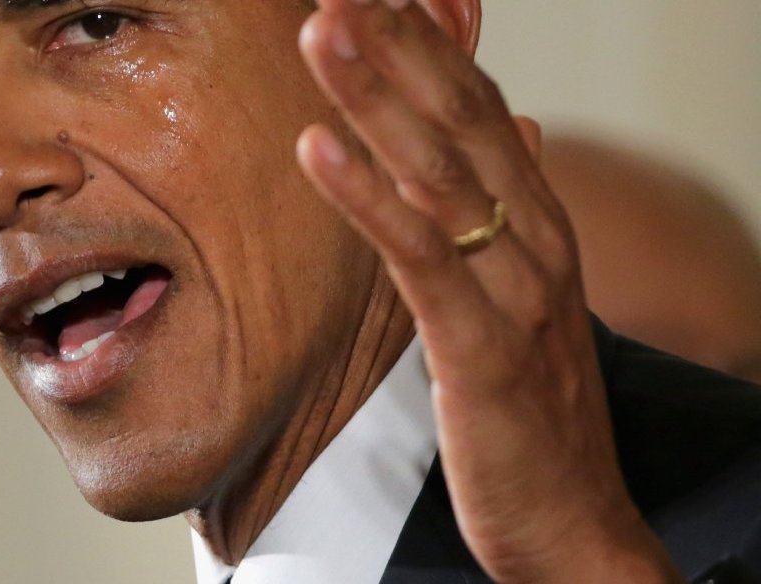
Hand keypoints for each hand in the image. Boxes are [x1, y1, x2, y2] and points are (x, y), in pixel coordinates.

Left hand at [295, 1, 683, 580]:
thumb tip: (515, 133)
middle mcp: (534, 241)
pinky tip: (319, 149)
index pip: (482, 111)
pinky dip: (369, 198)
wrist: (579, 522)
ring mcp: (514, 291)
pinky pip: (419, 259)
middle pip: (462, 120)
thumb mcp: (523, 297)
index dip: (432, 44)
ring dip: (377, 95)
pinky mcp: (482, 349)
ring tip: (324, 30)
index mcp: (537, 226)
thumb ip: (509, 211)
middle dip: (401, 44)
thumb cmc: (537, 412)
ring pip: (440, 173)